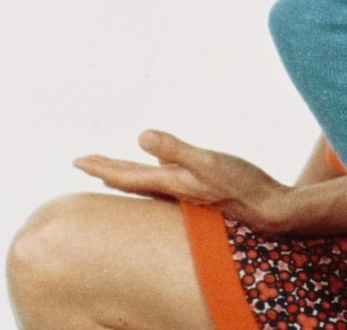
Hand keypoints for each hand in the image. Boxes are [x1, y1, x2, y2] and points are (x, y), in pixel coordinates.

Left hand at [74, 129, 292, 232]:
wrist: (269, 211)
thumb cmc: (240, 185)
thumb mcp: (208, 162)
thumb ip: (176, 149)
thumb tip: (140, 136)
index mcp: (169, 183)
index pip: (125, 176)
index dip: (101, 167)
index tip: (77, 160)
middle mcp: (173, 191)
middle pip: (130, 181)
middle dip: (107, 171)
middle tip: (83, 162)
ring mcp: (186, 195)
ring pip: (146, 184)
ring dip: (126, 176)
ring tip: (113, 170)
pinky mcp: (201, 194)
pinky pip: (164, 185)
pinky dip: (152, 176)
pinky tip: (160, 170)